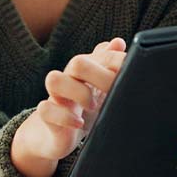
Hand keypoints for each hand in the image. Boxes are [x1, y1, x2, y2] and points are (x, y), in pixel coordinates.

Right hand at [14, 38, 126, 162]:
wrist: (59, 134)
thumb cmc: (86, 109)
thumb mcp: (102, 88)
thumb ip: (111, 66)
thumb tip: (118, 42)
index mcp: (87, 69)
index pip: (103, 55)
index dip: (117, 64)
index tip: (131, 79)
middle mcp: (70, 78)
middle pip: (77, 62)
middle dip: (99, 76)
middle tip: (112, 93)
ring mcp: (56, 96)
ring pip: (53, 79)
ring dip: (78, 93)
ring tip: (92, 107)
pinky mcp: (47, 116)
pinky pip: (45, 110)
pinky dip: (64, 118)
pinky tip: (79, 123)